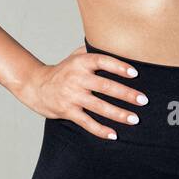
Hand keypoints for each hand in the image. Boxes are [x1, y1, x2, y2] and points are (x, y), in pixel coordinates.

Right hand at [18, 45, 148, 139]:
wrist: (35, 86)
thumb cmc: (62, 71)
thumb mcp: (75, 56)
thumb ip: (93, 51)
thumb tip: (117, 43)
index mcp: (80, 63)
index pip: (102, 61)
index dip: (118, 66)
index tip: (135, 73)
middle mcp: (76, 78)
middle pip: (105, 86)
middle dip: (126, 94)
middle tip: (143, 100)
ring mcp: (72, 96)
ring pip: (98, 106)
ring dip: (118, 114)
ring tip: (134, 119)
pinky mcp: (67, 111)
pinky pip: (86, 122)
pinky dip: (100, 130)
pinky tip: (113, 135)